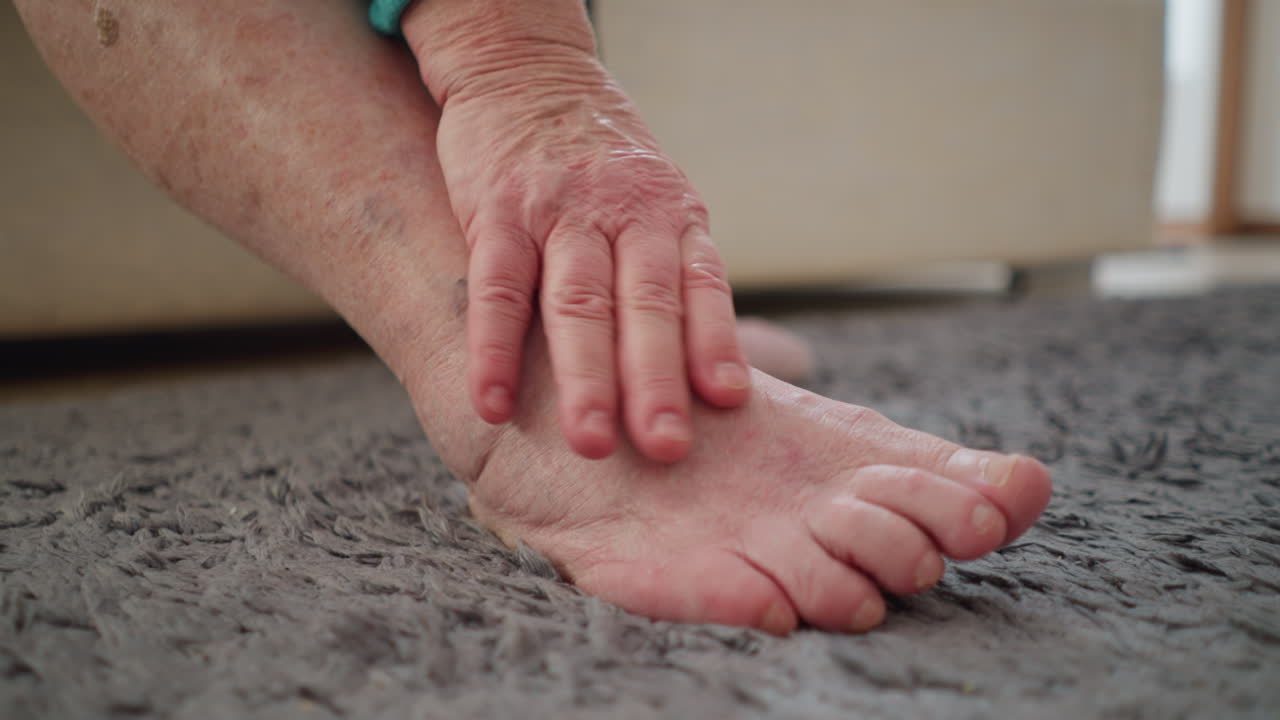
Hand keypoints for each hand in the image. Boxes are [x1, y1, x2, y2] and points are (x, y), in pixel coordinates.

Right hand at [432, 53, 749, 462]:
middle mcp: (624, 214)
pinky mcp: (497, 211)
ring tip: (586, 444)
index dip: (716, 343)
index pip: (701, 286)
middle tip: (665, 448)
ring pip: (577, 301)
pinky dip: (492, 349)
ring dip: (583, 376)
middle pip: (646, 305)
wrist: (526, 70)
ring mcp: (560, 212)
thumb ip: (673, 274)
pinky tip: (490, 403)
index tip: (729, 402)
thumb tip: (709, 376)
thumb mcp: (655, 200)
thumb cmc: (600, 162)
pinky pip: (496, 286)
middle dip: (656, 380)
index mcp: (672, 217)